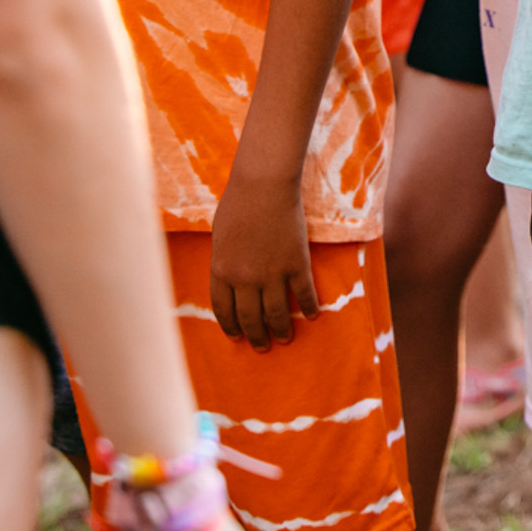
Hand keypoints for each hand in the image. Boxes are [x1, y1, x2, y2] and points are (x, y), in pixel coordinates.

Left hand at [208, 171, 316, 350]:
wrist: (264, 183)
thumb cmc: (237, 202)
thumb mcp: (219, 236)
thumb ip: (224, 261)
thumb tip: (230, 279)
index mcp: (221, 271)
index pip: (224, 311)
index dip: (231, 327)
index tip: (238, 337)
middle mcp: (244, 279)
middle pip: (250, 318)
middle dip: (256, 336)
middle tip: (262, 347)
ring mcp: (271, 273)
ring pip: (276, 313)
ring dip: (280, 330)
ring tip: (285, 340)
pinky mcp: (295, 263)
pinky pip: (303, 292)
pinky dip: (308, 307)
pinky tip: (311, 316)